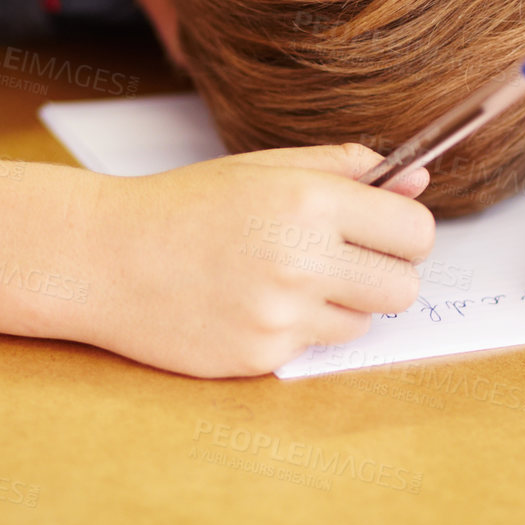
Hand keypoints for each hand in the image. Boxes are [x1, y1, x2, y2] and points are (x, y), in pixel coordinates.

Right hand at [83, 143, 434, 377]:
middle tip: (345, 259)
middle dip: (385, 274)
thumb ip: (348, 169)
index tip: (386, 231)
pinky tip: (252, 303)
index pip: (416, 232)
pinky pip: (315, 346)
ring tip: (286, 278)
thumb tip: (419, 179)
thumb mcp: (267, 168)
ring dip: (340, 304)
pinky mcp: (260, 356)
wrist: (104, 257)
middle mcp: (301, 259)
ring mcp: (280, 314)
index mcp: (309, 200)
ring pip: (363, 322)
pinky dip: (297, 328)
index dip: (406, 232)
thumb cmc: (188, 205)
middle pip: (404, 288)